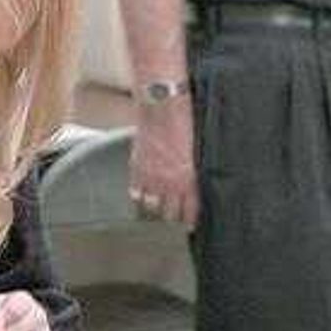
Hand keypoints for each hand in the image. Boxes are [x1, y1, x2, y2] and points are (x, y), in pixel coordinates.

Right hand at [129, 102, 198, 227]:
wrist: (162, 106)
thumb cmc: (183, 121)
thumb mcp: (196, 150)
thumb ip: (192, 172)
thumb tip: (191, 186)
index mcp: (188, 178)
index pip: (189, 211)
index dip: (189, 221)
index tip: (189, 225)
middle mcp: (169, 182)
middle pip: (169, 215)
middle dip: (172, 219)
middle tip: (173, 221)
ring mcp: (151, 176)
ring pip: (151, 207)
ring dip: (154, 211)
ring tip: (156, 212)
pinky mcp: (136, 168)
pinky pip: (135, 193)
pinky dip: (138, 198)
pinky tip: (142, 198)